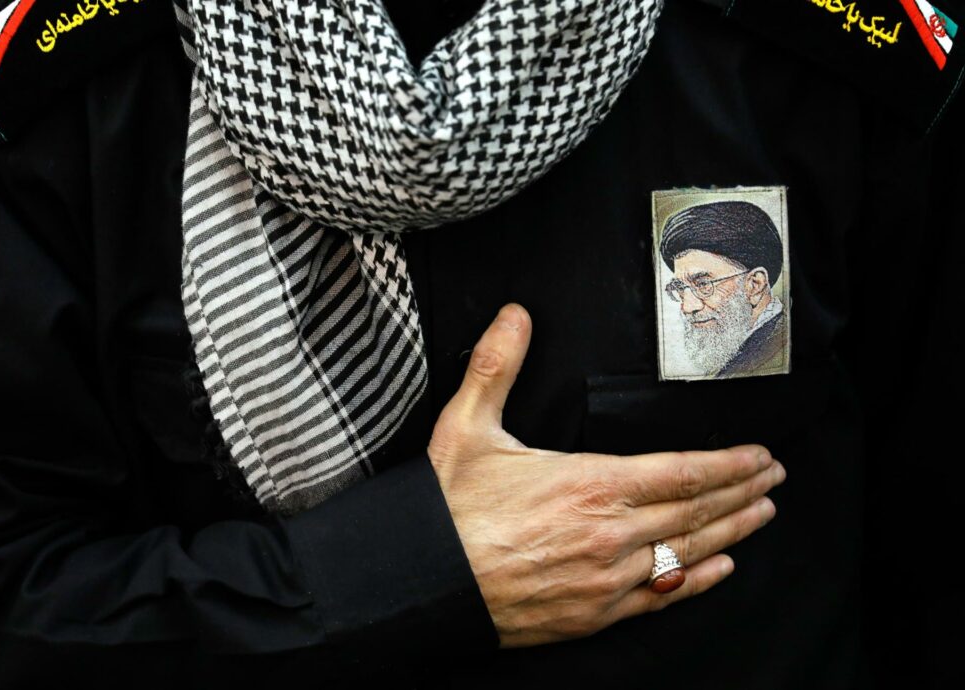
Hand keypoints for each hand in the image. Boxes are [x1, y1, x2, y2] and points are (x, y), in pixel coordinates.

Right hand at [427, 303, 784, 647]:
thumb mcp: (466, 426)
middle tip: (773, 480)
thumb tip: (515, 316)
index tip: (760, 456)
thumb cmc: (448, 508)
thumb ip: (496, 367)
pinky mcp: (593, 613)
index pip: (681, 472)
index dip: (729, 464)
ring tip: (761, 515)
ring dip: (732, 532)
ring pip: (688, 551)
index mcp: (589, 484)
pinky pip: (660, 595)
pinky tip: (719, 569)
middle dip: (742, 492)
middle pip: (697, 511)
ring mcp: (606, 578)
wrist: (423, 581)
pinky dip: (696, 580)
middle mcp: (609, 533)